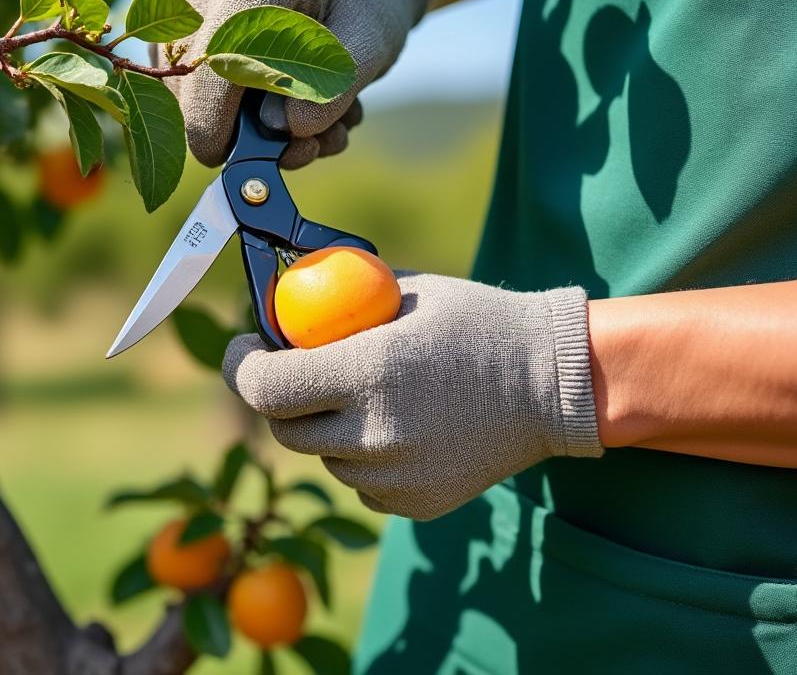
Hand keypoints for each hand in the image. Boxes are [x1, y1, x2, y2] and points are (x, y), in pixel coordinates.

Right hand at [157, 0, 427, 167]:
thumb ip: (331, 90)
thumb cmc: (360, 11)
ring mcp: (188, 3)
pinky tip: (284, 112)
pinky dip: (229, 119)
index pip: (217, 56)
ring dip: (240, 129)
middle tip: (307, 147)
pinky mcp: (178, 30)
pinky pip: (184, 93)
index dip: (215, 117)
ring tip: (312, 124)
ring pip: (182, 92)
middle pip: (190, 80)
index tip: (236, 158)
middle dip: (238, 133)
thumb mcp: (369, 46)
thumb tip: (281, 129)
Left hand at [222, 274, 601, 519]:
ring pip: (324, 458)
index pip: (265, 388)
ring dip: (327, 429)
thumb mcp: (405, 291)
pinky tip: (400, 428)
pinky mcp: (414, 504)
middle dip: (281, 399)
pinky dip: (363, 459)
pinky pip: (360, 484)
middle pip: (283, 430)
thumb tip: (281, 296)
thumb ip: (338, 298)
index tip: (246, 349)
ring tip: (370, 397)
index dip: (242, 367)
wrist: (554, 384)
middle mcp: (375, 431)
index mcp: (368, 371)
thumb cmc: (478, 324)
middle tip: (298, 374)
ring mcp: (396, 475)